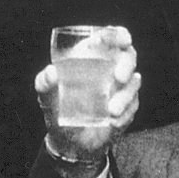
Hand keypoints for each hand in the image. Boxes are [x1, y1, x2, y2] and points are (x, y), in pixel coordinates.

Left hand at [36, 26, 140, 162]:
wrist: (70, 142)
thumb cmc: (57, 110)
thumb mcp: (46, 97)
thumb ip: (44, 83)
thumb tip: (51, 72)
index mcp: (91, 57)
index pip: (110, 38)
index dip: (119, 35)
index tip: (123, 40)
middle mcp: (108, 69)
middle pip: (129, 56)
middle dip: (127, 64)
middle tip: (119, 78)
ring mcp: (120, 88)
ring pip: (134, 82)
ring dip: (126, 96)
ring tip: (111, 112)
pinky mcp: (127, 106)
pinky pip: (134, 105)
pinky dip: (126, 113)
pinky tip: (113, 122)